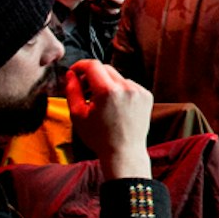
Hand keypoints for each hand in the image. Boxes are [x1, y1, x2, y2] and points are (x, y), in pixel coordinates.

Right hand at [65, 60, 152, 179]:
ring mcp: (139, 90)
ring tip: (98, 102)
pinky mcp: (147, 95)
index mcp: (108, 91)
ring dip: (106, 84)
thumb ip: (72, 90)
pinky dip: (119, 90)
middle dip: (91, 75)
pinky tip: (114, 106)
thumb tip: (71, 74)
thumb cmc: (98, 136)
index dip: (80, 65)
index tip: (73, 72)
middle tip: (82, 90)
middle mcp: (126, 87)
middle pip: (105, 68)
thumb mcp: (77, 114)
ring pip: (117, 77)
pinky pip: (128, 85)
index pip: (93, 65)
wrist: (124, 152)